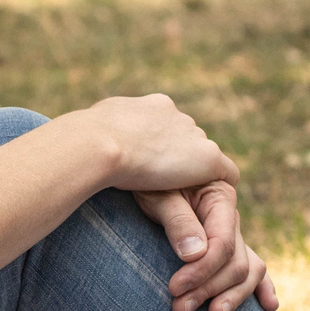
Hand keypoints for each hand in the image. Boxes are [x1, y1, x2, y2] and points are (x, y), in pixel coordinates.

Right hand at [82, 93, 236, 192]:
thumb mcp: (91, 126)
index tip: (151, 163)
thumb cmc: (84, 140)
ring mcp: (194, 136)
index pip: (167, 126)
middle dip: (180, 159)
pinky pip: (226, 173)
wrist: (98, 143)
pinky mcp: (207, 158)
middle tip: (167, 186)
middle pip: (189, 140)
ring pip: (204, 157)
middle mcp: (177, 115)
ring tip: (182, 200)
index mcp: (152, 106)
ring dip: (195, 174)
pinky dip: (219, 187)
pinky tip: (208, 205)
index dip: (161, 147)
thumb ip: (103, 130)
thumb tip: (83, 136)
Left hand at [135, 181, 278, 310]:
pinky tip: (268, 306)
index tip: (175, 289)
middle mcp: (231, 216)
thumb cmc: (145, 178)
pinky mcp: (223, 244)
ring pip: (246, 269)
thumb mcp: (158, 195)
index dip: (202, 270)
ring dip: (231, 296)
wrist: (138, 165)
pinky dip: (259, 285)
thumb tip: (196, 255)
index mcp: (220, 196)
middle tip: (179, 309)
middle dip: (209, 288)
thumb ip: (178, 221)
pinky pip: (250, 264)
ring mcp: (230, 231)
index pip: (222, 244)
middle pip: (235, 261)